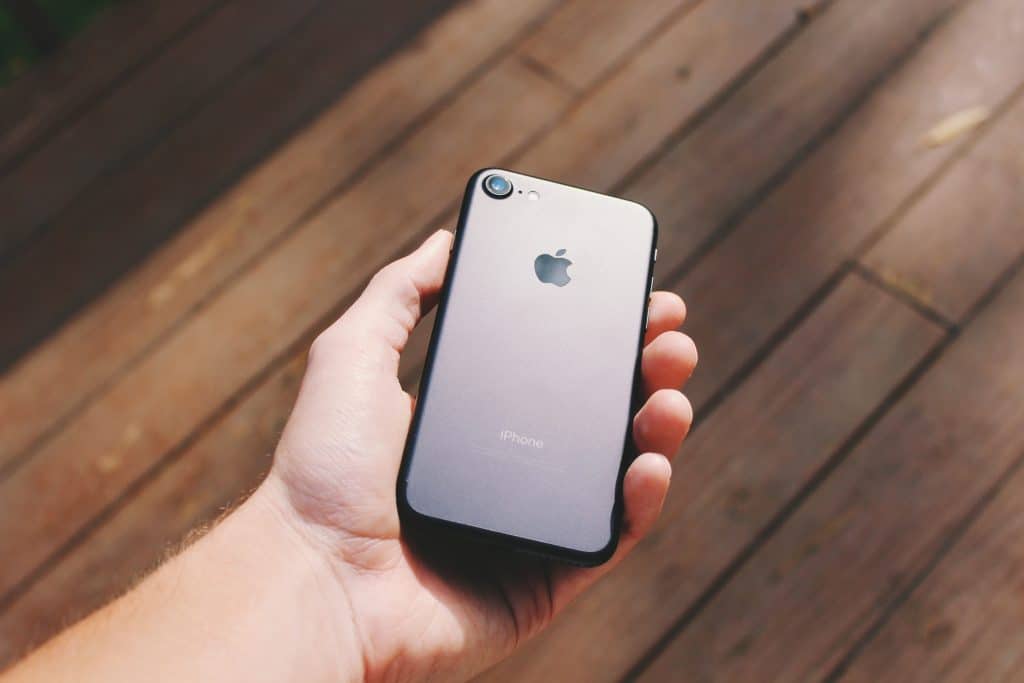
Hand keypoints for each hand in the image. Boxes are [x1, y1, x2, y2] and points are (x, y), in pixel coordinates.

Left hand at [265, 229, 696, 681]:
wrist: (315, 576)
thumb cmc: (323, 470)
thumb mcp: (353, 354)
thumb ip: (400, 292)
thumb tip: (445, 239)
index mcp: (472, 419)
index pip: (551, 367)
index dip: (597, 330)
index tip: (632, 294)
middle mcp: (507, 467)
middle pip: (595, 412)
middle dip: (642, 366)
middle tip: (668, 334)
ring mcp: (530, 523)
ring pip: (615, 470)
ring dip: (658, 423)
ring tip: (671, 386)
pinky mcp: (546, 577)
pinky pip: (610, 537)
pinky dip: (643, 499)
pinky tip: (650, 459)